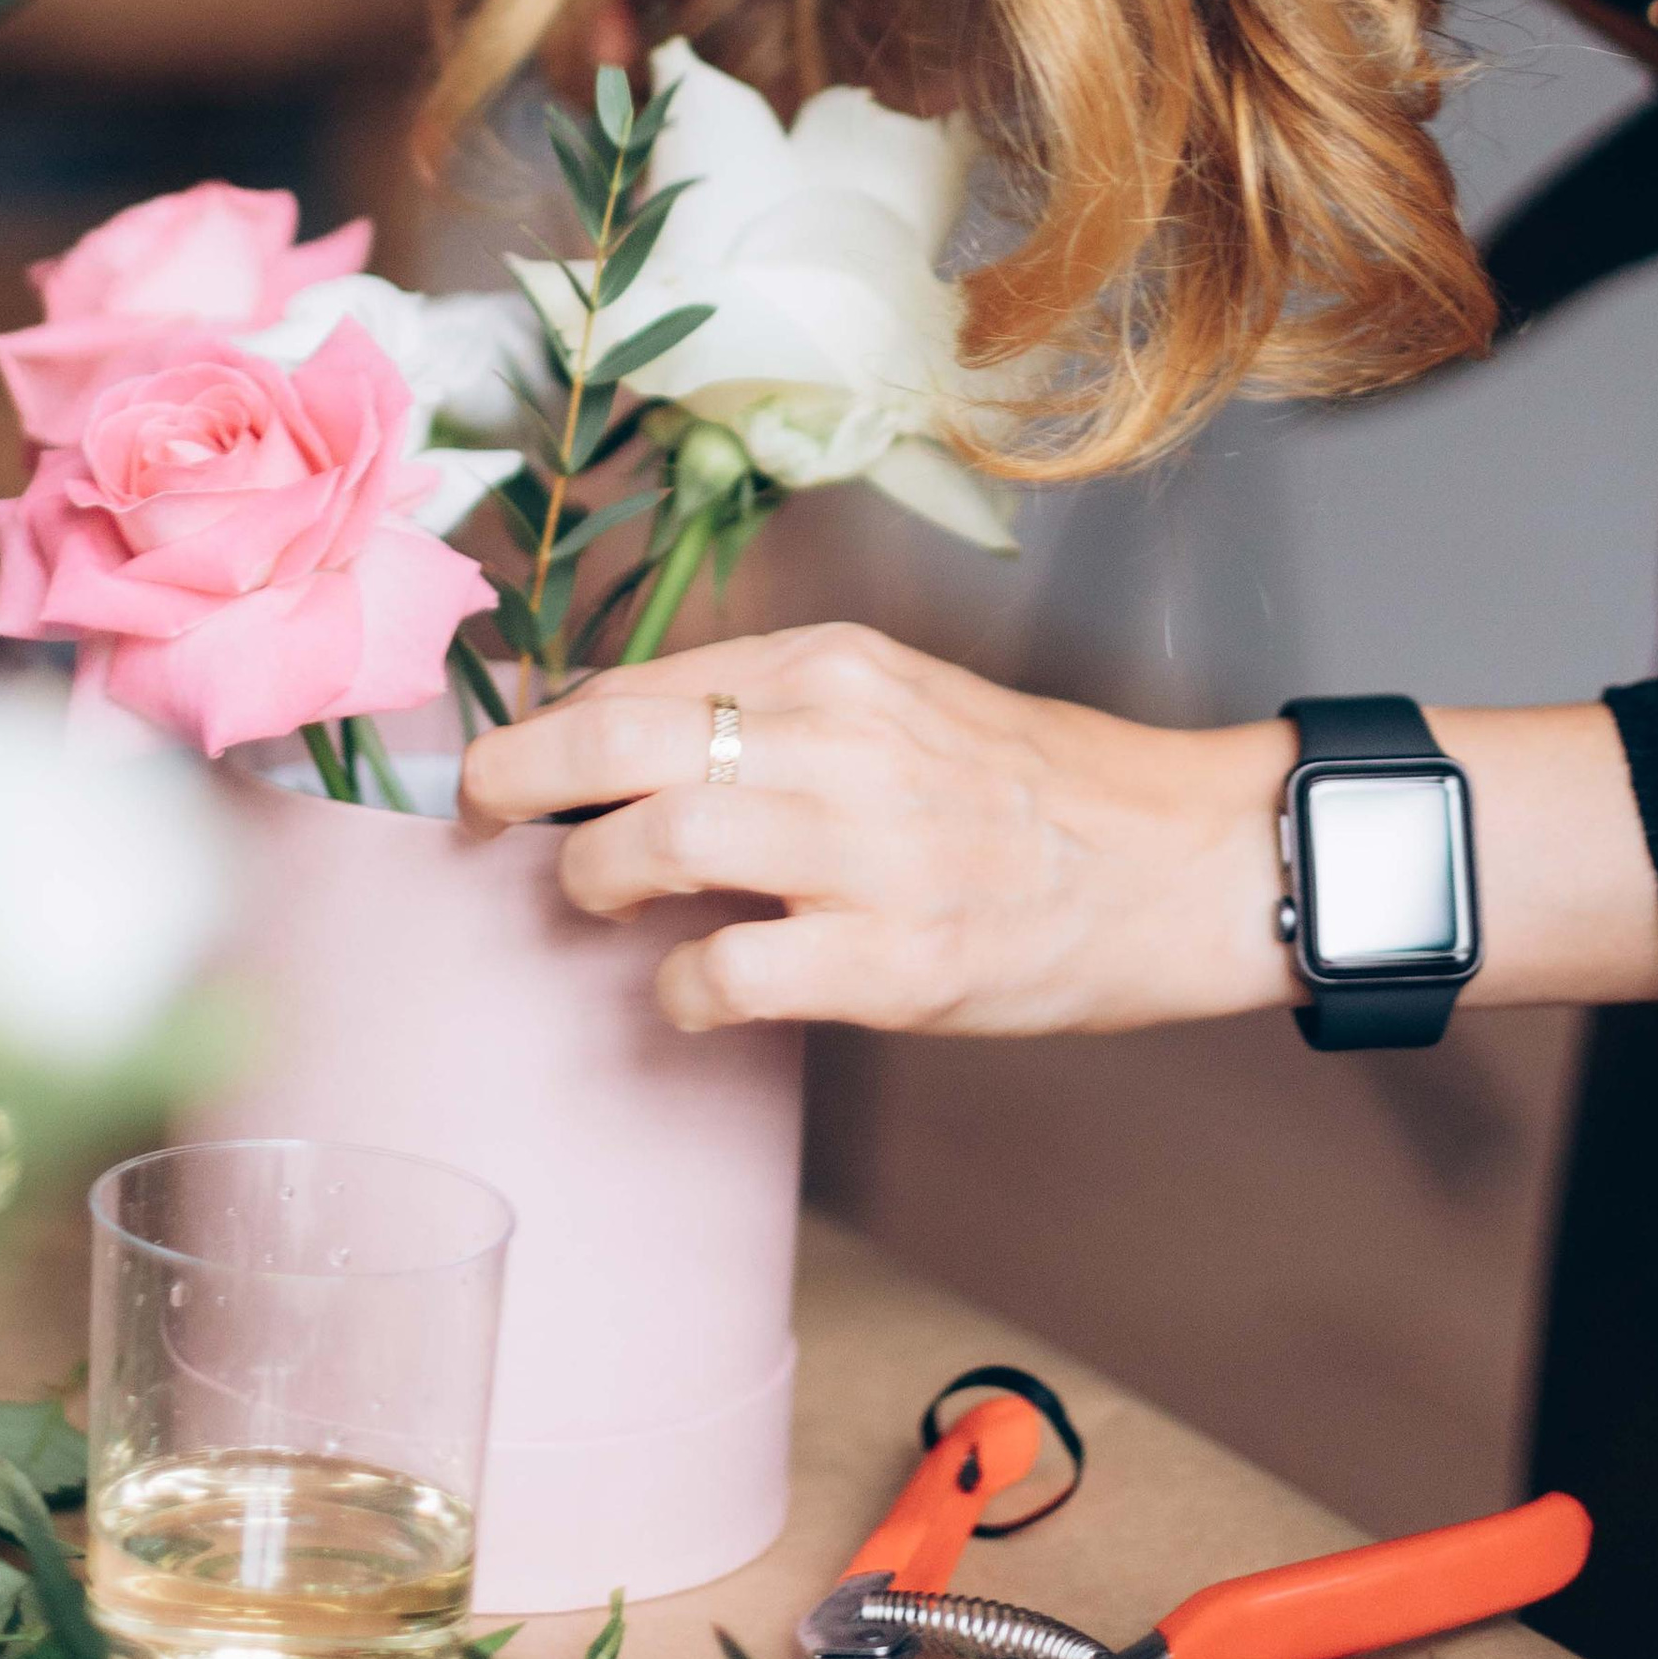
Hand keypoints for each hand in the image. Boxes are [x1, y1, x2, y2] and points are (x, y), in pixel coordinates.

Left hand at [457, 623, 1299, 1036]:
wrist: (1181, 859)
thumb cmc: (1032, 792)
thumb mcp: (902, 703)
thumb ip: (778, 712)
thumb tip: (622, 740)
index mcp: (838, 664)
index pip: (646, 678)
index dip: (554, 723)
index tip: (515, 764)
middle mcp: (844, 736)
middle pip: (618, 736)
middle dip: (515, 775)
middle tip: (476, 811)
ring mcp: (871, 849)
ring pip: (657, 836)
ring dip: (590, 876)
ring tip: (587, 898)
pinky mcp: (897, 957)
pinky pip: (729, 971)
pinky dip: (680, 989)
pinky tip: (689, 994)